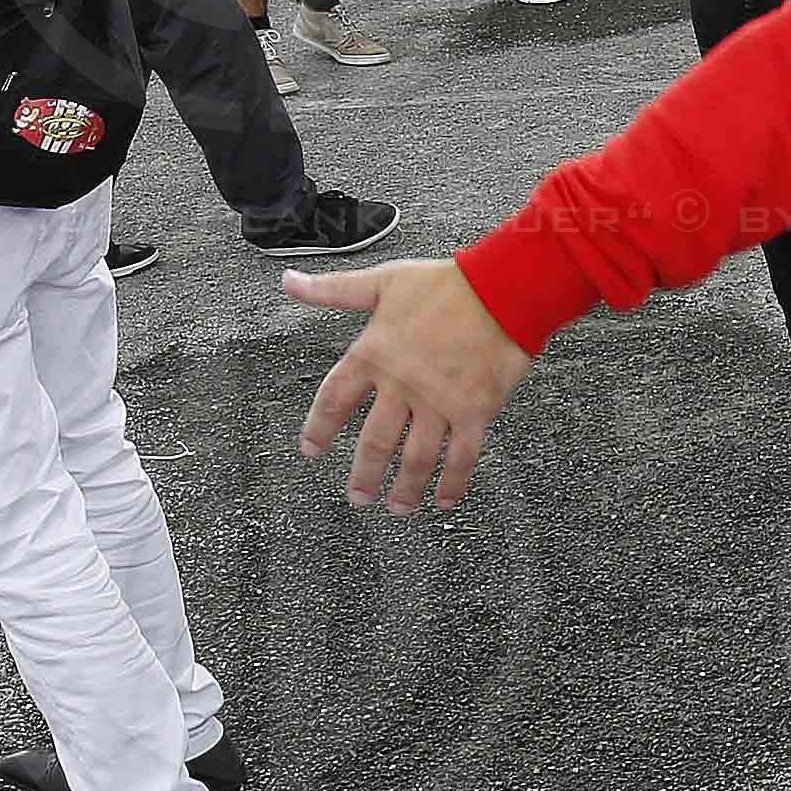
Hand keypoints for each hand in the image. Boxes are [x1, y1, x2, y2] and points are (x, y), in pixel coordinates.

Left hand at [293, 257, 532, 513]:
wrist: (502, 288)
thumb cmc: (444, 283)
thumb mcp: (381, 281)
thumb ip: (332, 290)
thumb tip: (289, 282)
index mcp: (372, 354)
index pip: (333, 401)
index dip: (318, 430)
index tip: (311, 451)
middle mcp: (400, 386)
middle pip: (373, 442)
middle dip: (363, 475)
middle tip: (357, 497)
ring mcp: (438, 403)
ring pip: (415, 459)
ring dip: (404, 489)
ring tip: (397, 508)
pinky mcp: (474, 412)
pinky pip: (461, 458)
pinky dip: (453, 483)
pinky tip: (445, 500)